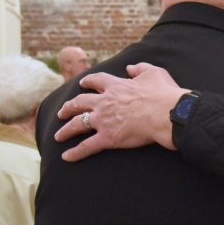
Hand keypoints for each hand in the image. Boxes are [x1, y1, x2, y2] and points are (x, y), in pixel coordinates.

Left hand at [55, 63, 188, 160]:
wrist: (165, 113)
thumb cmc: (162, 93)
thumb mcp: (153, 72)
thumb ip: (140, 68)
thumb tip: (130, 67)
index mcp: (116, 86)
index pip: (97, 81)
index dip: (88, 82)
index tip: (83, 83)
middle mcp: (104, 102)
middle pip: (80, 103)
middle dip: (69, 107)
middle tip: (62, 112)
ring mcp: (103, 120)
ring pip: (78, 124)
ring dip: (66, 130)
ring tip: (58, 136)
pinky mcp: (107, 138)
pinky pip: (87, 146)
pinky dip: (75, 152)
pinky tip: (66, 157)